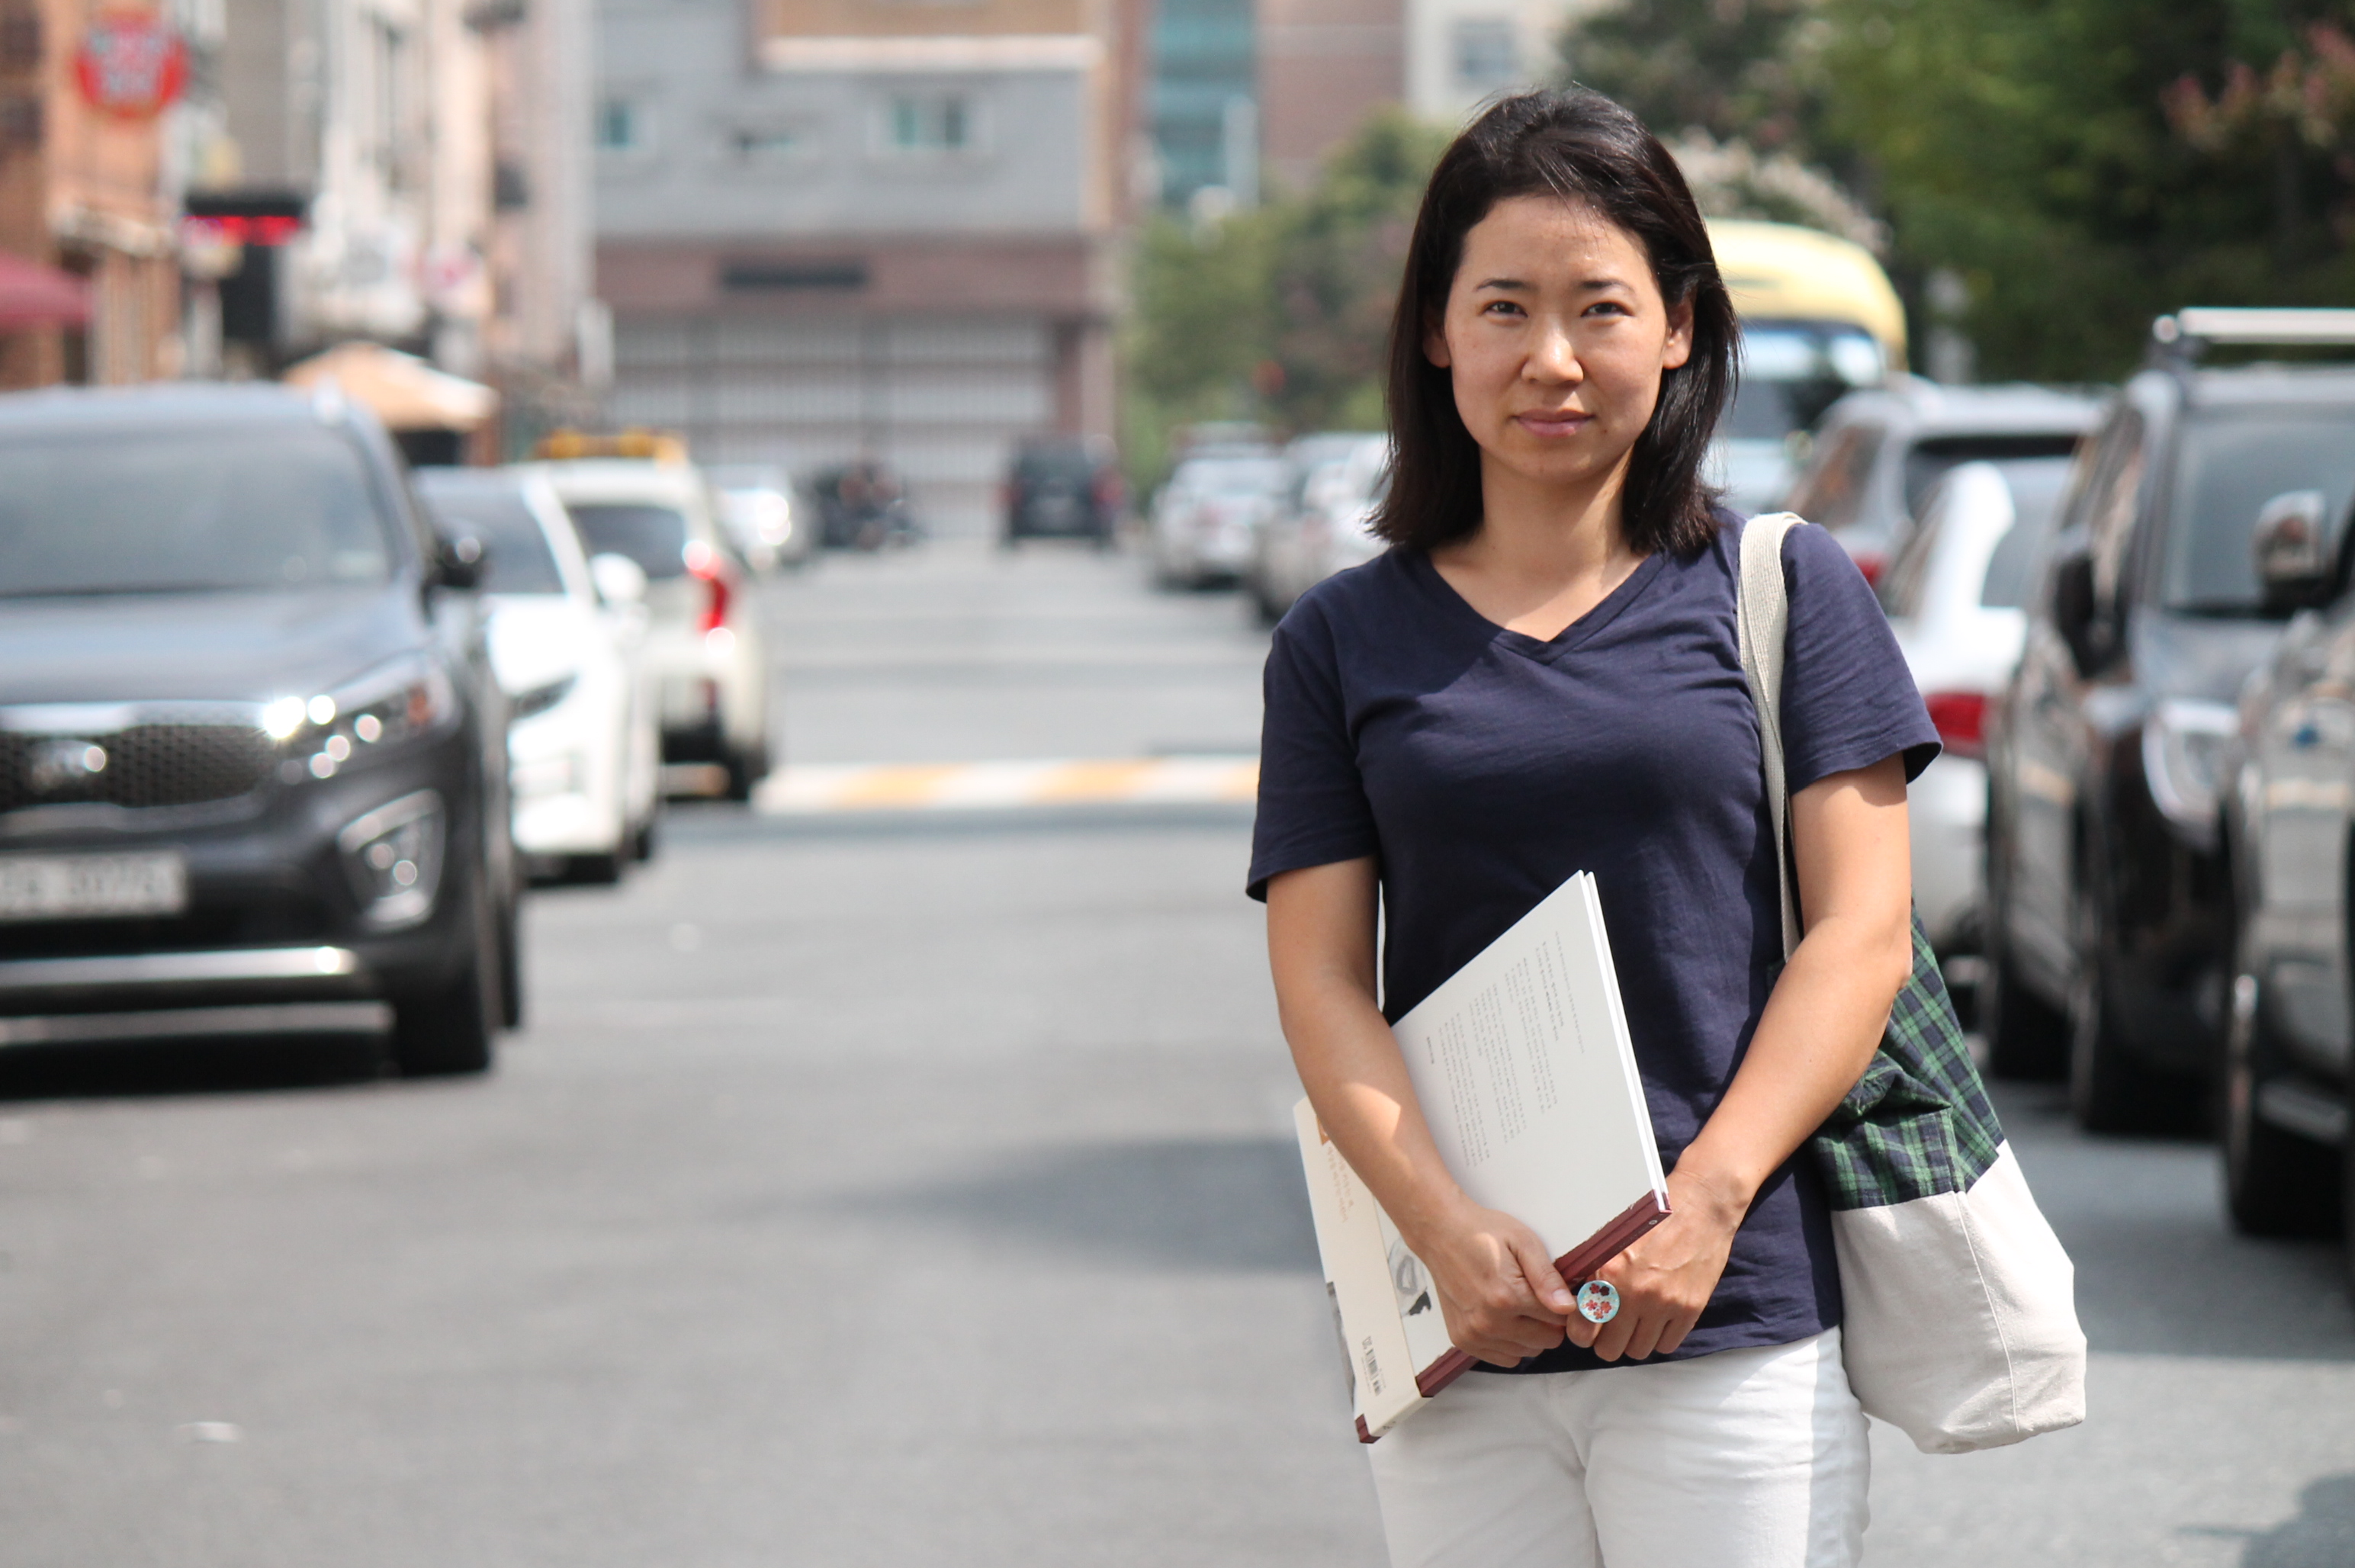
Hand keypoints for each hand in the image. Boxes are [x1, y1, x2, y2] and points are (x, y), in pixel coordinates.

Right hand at [1414, 1200, 1574, 1366]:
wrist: (1440, 1233)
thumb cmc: (1483, 1232)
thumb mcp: (1523, 1241)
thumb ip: (1547, 1277)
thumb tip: (1568, 1307)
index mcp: (1507, 1296)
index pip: (1559, 1320)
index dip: (1562, 1304)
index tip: (1553, 1290)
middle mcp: (1489, 1322)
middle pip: (1546, 1340)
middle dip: (1548, 1321)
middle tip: (1534, 1296)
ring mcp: (1473, 1334)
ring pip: (1526, 1352)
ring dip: (1529, 1334)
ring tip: (1516, 1305)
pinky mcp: (1462, 1340)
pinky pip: (1504, 1358)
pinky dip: (1509, 1343)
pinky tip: (1503, 1318)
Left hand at [1565, 1167, 1746, 1361]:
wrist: (1700, 1208)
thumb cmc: (1652, 1219)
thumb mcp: (1611, 1239)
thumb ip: (1591, 1271)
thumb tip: (1572, 1302)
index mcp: (1607, 1272)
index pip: (1581, 1329)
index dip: (1581, 1332)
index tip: (1585, 1327)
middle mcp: (1633, 1292)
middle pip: (1609, 1349)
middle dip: (1606, 1340)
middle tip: (1610, 1326)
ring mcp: (1663, 1303)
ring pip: (1638, 1351)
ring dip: (1633, 1340)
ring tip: (1635, 1321)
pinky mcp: (1689, 1309)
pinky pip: (1667, 1346)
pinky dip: (1660, 1337)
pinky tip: (1657, 1319)